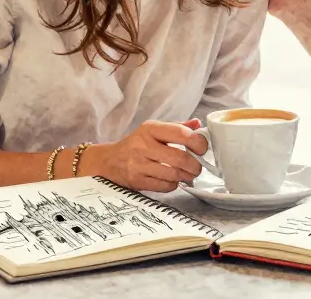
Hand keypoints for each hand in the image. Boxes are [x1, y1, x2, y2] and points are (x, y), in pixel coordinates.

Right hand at [80, 119, 208, 192]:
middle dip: (195, 165)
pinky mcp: (137, 181)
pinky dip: (174, 185)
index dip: (197, 142)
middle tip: (198, 166)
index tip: (202, 148)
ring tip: (188, 174)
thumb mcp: (153, 130)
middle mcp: (143, 145)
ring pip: (173, 174)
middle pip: (179, 158)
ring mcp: (139, 164)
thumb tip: (198, 124)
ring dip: (186, 176)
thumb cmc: (135, 145)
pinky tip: (173, 180)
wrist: (108, 161)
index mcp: (150, 129)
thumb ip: (176, 127)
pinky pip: (164, 186)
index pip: (180, 133)